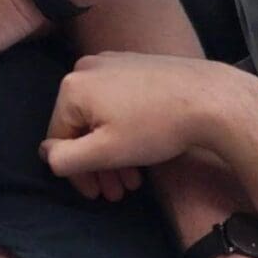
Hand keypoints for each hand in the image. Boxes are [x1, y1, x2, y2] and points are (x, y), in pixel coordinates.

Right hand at [41, 52, 246, 181]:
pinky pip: (118, 102)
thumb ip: (65, 158)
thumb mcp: (104, 152)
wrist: (212, 98)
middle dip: (97, 165)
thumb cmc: (155, 127)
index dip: (76, 173)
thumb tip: (45, 153)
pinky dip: (124, 129)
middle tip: (118, 193)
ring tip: (133, 181)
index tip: (97, 195)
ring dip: (113, 153)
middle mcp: (86, 67)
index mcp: (72, 87)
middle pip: (81, 127)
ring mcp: (113, 62)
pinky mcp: (136, 64)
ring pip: (101, 117)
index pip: (58, 139)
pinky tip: (141, 152)